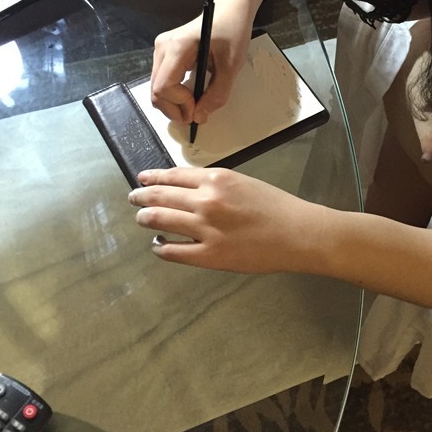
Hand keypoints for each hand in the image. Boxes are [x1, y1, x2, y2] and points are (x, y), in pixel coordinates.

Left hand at [128, 167, 324, 273]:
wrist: (297, 233)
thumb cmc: (276, 206)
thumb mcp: (243, 182)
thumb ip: (215, 184)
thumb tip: (188, 188)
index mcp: (216, 179)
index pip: (174, 175)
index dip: (154, 177)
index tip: (142, 178)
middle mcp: (206, 201)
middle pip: (161, 196)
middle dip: (142, 196)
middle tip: (133, 198)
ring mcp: (205, 229)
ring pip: (161, 221)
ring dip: (146, 219)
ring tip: (141, 219)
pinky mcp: (209, 256)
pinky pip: (174, 252)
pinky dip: (161, 248)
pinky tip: (159, 246)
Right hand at [150, 0, 260, 124]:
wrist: (230, 8)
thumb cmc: (232, 31)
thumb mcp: (231, 65)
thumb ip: (217, 94)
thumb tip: (200, 117)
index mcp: (176, 47)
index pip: (164, 87)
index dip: (179, 104)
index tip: (199, 110)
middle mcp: (162, 48)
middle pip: (156, 91)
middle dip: (174, 109)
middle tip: (196, 116)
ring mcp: (161, 50)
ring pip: (157, 89)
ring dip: (174, 104)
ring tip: (195, 107)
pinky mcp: (165, 54)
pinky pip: (163, 81)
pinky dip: (174, 94)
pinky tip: (190, 96)